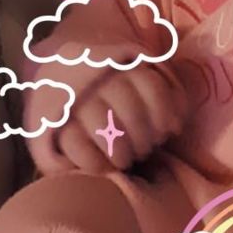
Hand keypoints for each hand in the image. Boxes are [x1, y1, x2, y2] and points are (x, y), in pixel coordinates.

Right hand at [42, 66, 187, 173]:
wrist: (62, 82)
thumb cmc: (116, 92)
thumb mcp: (139, 81)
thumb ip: (164, 91)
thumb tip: (177, 123)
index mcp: (124, 65)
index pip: (151, 85)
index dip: (163, 112)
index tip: (167, 131)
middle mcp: (99, 79)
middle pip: (130, 109)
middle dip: (144, 136)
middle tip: (146, 149)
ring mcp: (76, 101)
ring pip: (104, 125)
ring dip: (121, 150)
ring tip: (126, 160)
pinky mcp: (56, 126)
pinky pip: (77, 146)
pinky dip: (95, 162)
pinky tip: (105, 167)